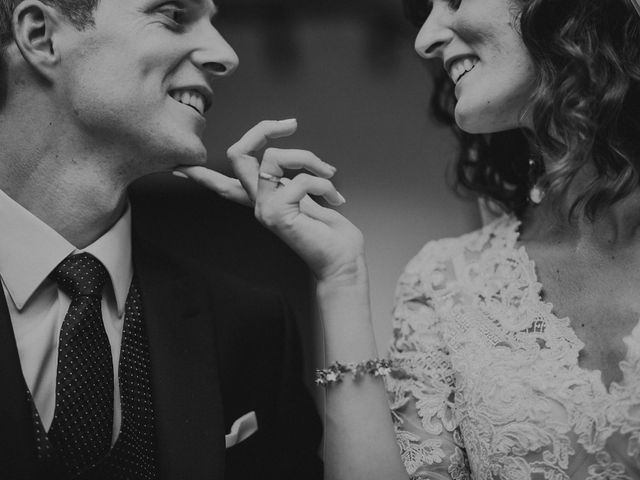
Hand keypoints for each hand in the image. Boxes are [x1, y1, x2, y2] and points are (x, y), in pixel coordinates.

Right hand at [175, 119, 364, 282]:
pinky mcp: (277, 214)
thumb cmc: (331, 235)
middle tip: (291, 123)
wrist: (342, 262)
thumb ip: (293, 183)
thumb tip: (290, 166)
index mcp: (263, 200)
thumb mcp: (309, 200)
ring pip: (273, 157)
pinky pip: (301, 179)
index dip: (200, 173)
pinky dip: (324, 183)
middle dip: (263, 129)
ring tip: (329, 173)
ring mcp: (264, 209)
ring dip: (308, 158)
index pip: (224, 185)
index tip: (178, 167)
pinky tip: (334, 199)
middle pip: (238, 154)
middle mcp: (258, 204)